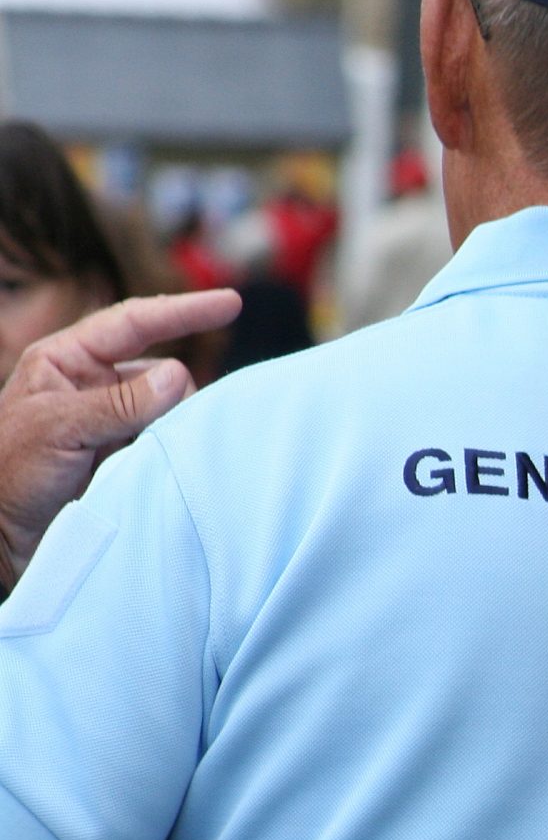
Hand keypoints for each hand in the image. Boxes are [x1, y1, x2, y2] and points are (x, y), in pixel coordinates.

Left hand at [0, 290, 237, 586]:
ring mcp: (108, 421)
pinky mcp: (123, 455)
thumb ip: (120, 402)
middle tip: (185, 421)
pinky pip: (166, 440)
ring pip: (167, 408)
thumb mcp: (59, 428)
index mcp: (65, 361)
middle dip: (179, 390)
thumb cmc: (9, 474)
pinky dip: (174, 449)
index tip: (232, 303)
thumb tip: (180, 374)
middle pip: (159, 369)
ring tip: (158, 454)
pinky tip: (168, 466)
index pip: (133, 322)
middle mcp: (90, 385)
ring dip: (174, 426)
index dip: (183, 311)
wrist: (0, 537)